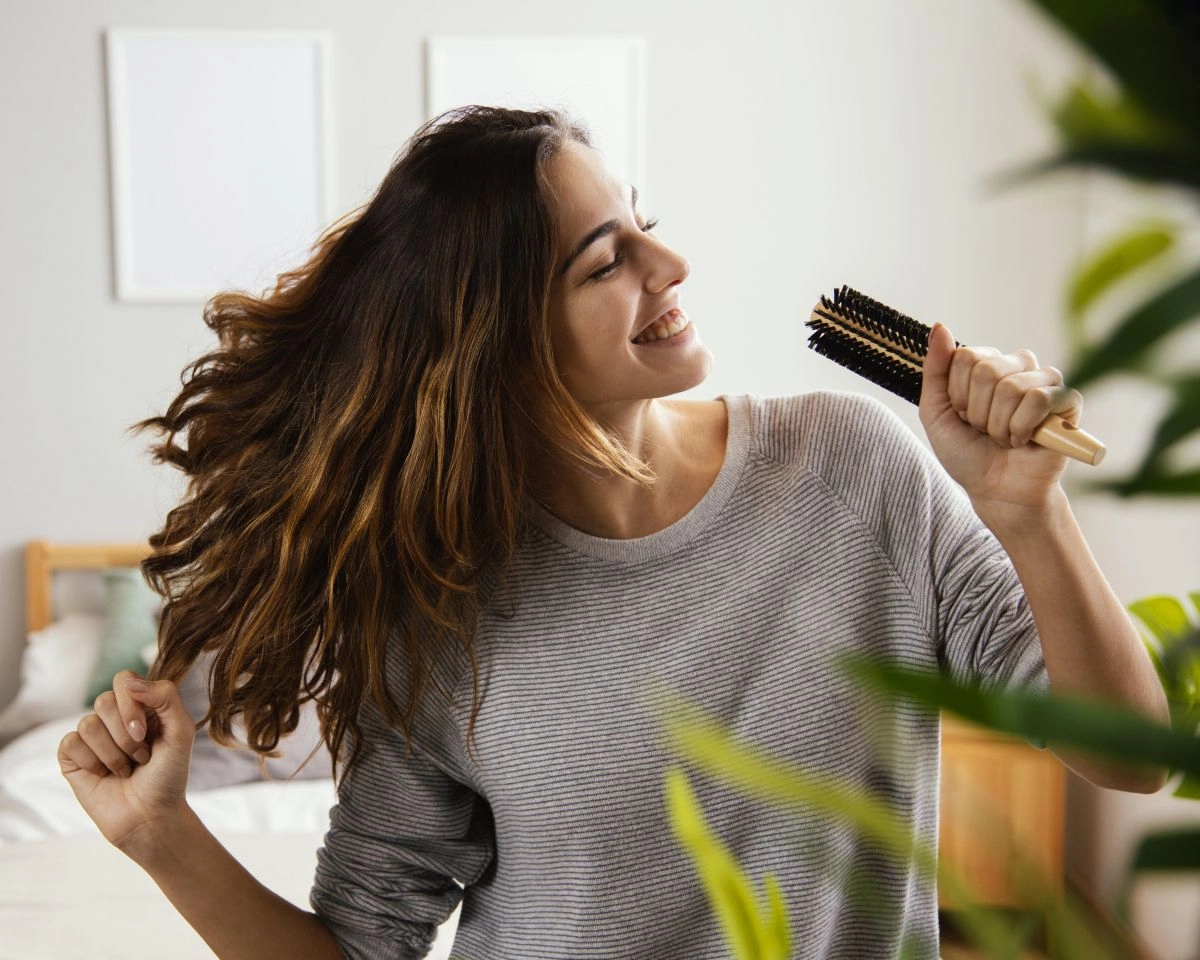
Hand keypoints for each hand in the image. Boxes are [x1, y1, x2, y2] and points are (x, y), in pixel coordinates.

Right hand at [57, 670, 195, 858]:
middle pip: (104, 700)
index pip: (125, 680)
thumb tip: (131, 682)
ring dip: (113, 753)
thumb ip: (166, 697)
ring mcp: (92, 736)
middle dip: (125, 735)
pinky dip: (92, 762)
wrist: (150, 816)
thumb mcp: (181, 733)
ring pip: (88, 724)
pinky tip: (104, 775)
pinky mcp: (72, 756)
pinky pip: (70, 743)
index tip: (144, 732)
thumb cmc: (169, 775)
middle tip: (141, 756)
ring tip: (126, 768)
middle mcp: (115, 716)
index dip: (131, 704)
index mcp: (142, 705)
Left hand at [919, 322, 1080, 514]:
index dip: (958, 395)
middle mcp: (1018, 366)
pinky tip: (1025, 440)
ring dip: (999, 425)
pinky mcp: (1068, 402)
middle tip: (984, 430)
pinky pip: (1041, 399)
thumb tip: (940, 326)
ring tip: (1004, 437)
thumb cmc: (967, 453)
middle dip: (977, 412)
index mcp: (987, 364)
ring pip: (1012, 387)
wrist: (996, 491)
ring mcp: (1045, 382)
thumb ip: (935, 371)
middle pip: (987, 370)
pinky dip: (1023, 427)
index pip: (965, 356)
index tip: (962, 416)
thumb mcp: (936, 413)